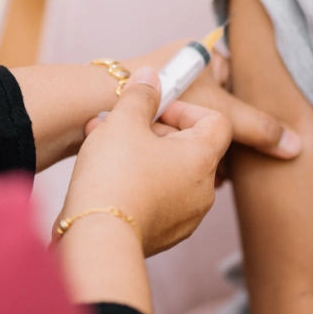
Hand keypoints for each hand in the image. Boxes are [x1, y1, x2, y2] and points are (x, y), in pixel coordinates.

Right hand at [63, 68, 231, 255]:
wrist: (96, 238)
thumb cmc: (115, 175)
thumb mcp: (124, 121)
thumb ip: (141, 94)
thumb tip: (150, 76)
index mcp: (202, 158)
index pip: (216, 121)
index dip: (186, 109)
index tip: (156, 109)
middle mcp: (203, 190)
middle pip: (190, 147)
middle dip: (155, 130)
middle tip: (122, 125)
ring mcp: (186, 217)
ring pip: (169, 172)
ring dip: (142, 154)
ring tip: (105, 145)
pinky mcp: (164, 235)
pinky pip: (157, 198)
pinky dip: (138, 182)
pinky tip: (105, 175)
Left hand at [125, 41, 301, 168]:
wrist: (99, 106)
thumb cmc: (162, 100)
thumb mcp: (221, 113)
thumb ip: (259, 129)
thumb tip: (297, 146)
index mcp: (202, 53)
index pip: (236, 87)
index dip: (239, 119)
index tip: (239, 146)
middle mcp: (182, 65)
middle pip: (214, 109)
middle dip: (217, 139)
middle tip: (220, 167)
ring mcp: (161, 85)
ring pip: (191, 123)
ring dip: (195, 146)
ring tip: (198, 171)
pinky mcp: (141, 107)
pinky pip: (168, 129)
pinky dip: (174, 147)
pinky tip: (173, 169)